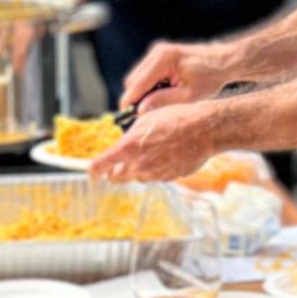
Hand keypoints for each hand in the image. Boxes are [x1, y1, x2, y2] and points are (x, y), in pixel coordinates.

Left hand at [90, 100, 223, 182]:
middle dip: (114, 172)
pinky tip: (165, 155)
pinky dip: (155, 169)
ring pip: (137, 177)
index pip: (101, 166)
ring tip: (151, 151)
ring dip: (137, 169)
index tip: (93, 172)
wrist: (203, 130)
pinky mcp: (167, 178)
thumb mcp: (145, 120)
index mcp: (128, 148)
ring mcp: (154, 175)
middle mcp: (139, 165)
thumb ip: (130, 136)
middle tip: (118, 163)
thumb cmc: (175, 119)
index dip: (94, 170)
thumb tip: (123, 144)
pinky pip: (155, 176)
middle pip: (116, 177)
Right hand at [118, 37, 227, 113]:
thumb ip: (163, 101)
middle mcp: (157, 52)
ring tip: (164, 101)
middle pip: (133, 80)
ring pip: (137, 77)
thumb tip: (140, 110)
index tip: (125, 117)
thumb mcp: (188, 96)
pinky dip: (150, 85)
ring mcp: (156, 51)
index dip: (129, 102)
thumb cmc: (210, 78)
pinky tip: (166, 92)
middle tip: (148, 114)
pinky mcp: (159, 55)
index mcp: (163, 59)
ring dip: (144, 91)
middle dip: (137, 97)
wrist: (223, 61)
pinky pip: (145, 74)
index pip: (137, 83)